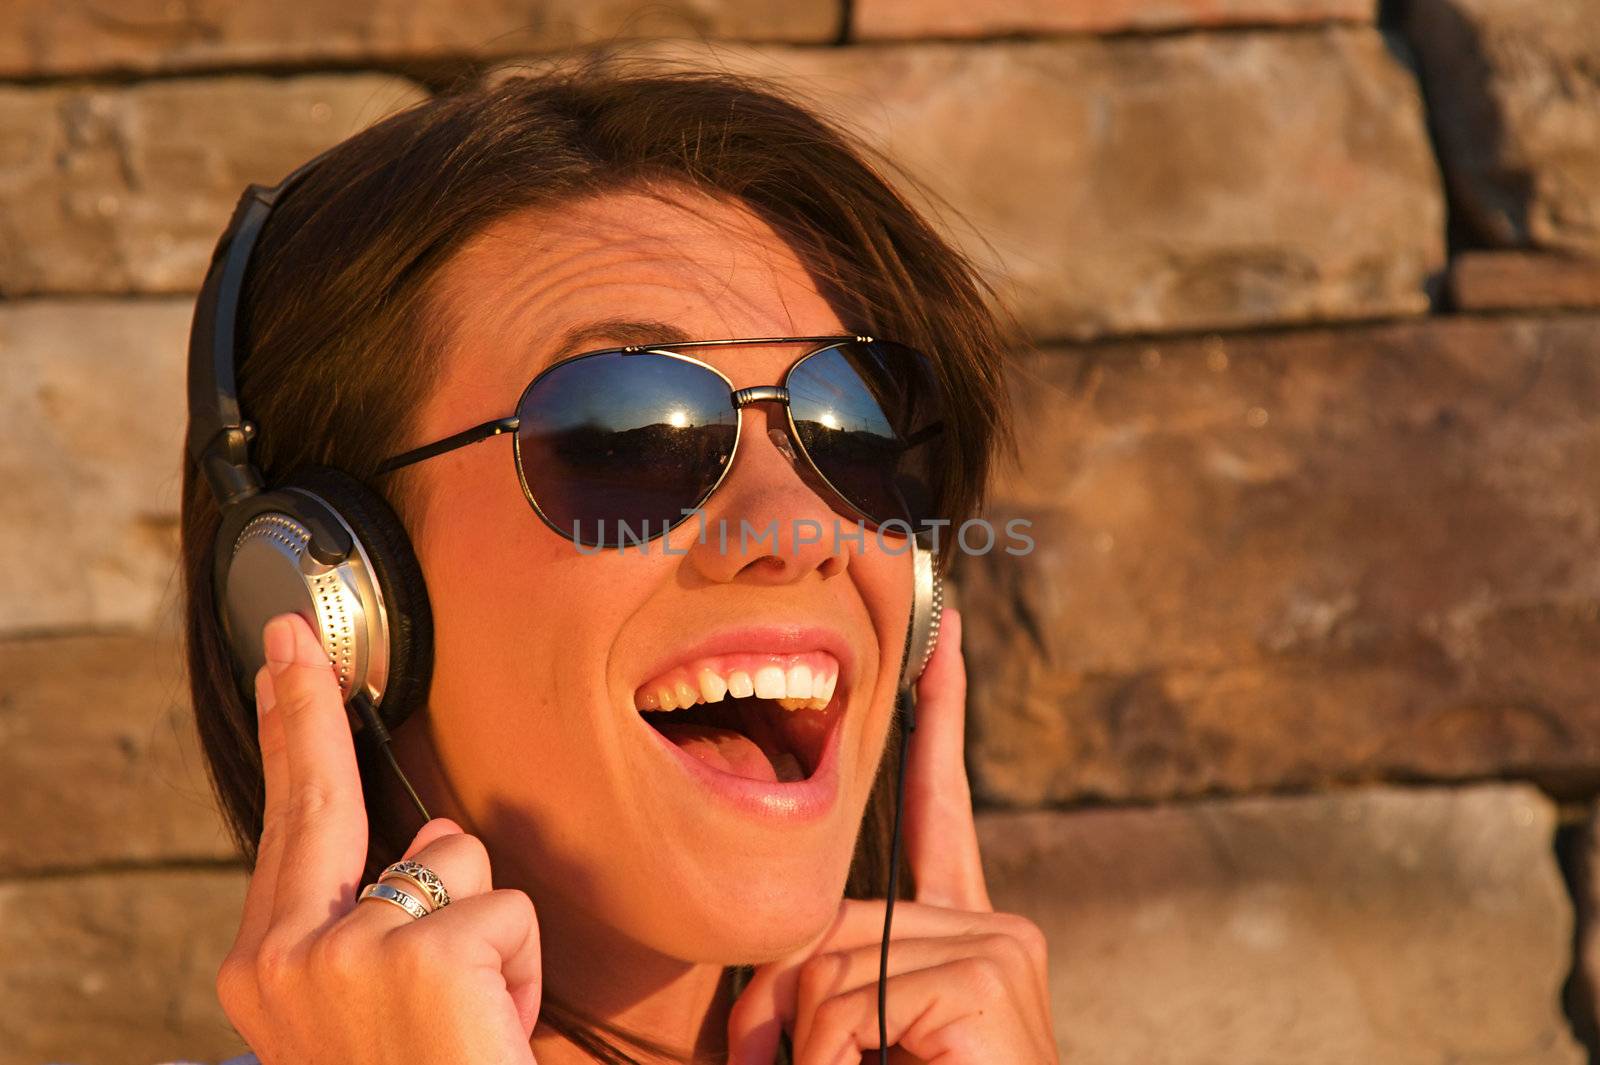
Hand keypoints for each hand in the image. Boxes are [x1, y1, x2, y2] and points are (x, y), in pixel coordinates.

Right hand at [215, 613, 542, 1064]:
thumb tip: (430, 840)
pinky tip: (493, 1032)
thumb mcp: (390, 1005)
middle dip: (306, 710)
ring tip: (472, 1023)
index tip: (281, 654)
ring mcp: (342, 956)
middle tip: (289, 636)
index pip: (289, 824)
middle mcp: (283, 959)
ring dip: (489, 935)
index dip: (288, 730)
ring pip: (456, 861)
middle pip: (328, 799)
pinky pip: (508, 908)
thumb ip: (387, 919)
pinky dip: (522, 968)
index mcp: (268, 970)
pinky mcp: (417, 957)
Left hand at [727, 608, 1058, 1062]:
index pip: (942, 809)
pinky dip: (826, 1059)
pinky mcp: (988, 975)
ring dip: (800, 1049)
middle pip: (831, 915)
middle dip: (778, 1006)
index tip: (944, 632)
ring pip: (828, 959)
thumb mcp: (854, 1043)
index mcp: (963, 939)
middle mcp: (993, 930)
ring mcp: (998, 950)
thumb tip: (770, 994)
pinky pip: (848, 997)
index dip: (940, 719)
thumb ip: (827, 982)